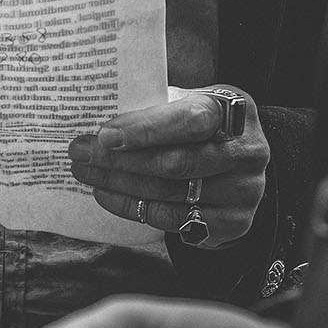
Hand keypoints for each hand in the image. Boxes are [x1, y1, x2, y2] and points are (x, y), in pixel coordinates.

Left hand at [70, 85, 268, 246]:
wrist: (239, 168)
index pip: (190, 120)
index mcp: (235, 109)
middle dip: (119, 160)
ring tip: (87, 172)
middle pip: (175, 163)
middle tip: (80, 154)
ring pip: (168, 192)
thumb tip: (98, 113)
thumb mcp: (190, 105)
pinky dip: (133, 207)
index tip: (104, 135)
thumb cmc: (202, 129)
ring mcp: (245, 190)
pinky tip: (107, 195)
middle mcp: (248, 150)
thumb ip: (158, 109)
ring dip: (118, 184)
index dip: (146, 129)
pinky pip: (172, 219)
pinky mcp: (235, 222)